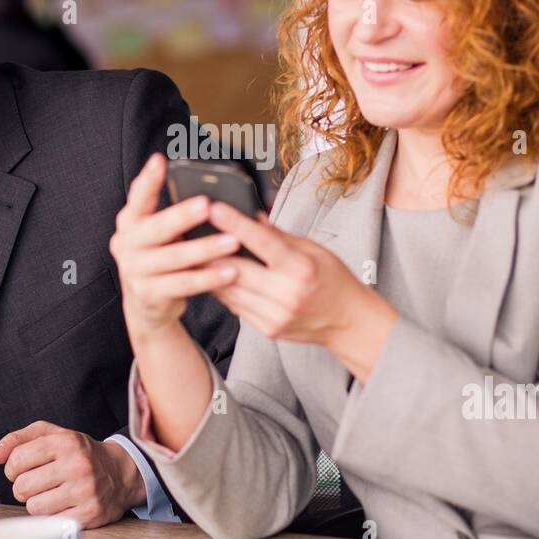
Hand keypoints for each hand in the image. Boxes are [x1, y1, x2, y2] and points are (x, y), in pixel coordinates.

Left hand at [0, 422, 145, 528]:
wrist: (120, 472)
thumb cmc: (79, 453)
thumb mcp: (51, 435)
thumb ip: (17, 440)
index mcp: (65, 441)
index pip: (16, 460)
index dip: (13, 468)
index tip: (25, 469)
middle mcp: (77, 464)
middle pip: (22, 487)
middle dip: (25, 488)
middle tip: (40, 482)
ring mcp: (84, 490)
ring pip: (34, 508)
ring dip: (37, 503)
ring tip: (52, 494)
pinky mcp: (89, 514)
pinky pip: (50, 522)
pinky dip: (51, 516)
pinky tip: (63, 504)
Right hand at [109, 152, 241, 340]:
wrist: (146, 302)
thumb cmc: (160, 255)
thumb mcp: (158, 231)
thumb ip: (172, 212)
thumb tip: (210, 192)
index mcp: (130, 221)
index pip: (138, 196)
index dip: (148, 179)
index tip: (160, 160)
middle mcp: (126, 244)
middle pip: (157, 228)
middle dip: (183, 216)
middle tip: (208, 205)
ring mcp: (135, 271)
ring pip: (174, 258)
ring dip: (206, 249)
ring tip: (233, 241)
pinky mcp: (148, 294)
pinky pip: (184, 284)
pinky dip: (209, 278)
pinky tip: (231, 271)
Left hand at [206, 201, 398, 381]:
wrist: (348, 322)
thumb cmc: (334, 281)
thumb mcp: (314, 250)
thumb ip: (279, 235)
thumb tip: (252, 215)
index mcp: (301, 269)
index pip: (262, 242)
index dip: (235, 224)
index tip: (214, 208)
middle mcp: (287, 295)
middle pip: (236, 269)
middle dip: (210, 250)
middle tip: (190, 231)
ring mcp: (275, 316)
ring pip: (229, 290)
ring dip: (209, 271)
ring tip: (194, 253)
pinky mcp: (267, 329)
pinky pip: (234, 306)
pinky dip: (223, 289)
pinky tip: (216, 276)